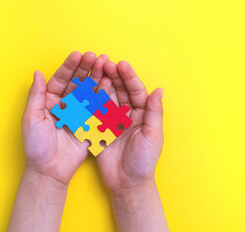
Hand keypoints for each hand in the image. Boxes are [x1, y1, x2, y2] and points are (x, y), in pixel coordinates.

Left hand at [21, 51, 109, 184]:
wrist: (50, 170)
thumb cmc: (36, 145)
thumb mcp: (32, 118)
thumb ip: (36, 95)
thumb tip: (37, 73)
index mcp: (49, 100)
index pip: (60, 79)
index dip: (69, 67)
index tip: (78, 55)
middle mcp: (64, 104)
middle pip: (76, 82)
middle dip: (85, 68)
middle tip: (94, 57)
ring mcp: (78, 113)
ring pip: (88, 91)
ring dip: (96, 78)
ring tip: (105, 64)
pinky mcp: (89, 123)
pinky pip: (97, 106)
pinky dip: (103, 94)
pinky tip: (109, 83)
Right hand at [95, 60, 163, 191]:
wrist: (126, 183)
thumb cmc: (143, 162)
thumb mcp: (152, 136)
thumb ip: (154, 113)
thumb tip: (158, 90)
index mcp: (143, 115)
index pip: (137, 91)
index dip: (129, 78)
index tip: (121, 65)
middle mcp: (128, 114)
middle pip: (121, 91)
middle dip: (114, 76)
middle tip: (105, 62)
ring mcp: (113, 120)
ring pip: (107, 97)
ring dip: (102, 83)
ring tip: (95, 69)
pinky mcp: (100, 128)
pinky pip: (95, 111)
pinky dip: (91, 99)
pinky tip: (86, 87)